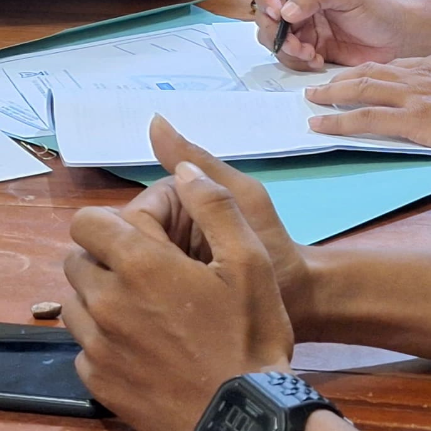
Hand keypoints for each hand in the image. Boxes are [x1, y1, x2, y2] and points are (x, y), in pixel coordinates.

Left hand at [62, 119, 298, 430]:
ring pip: (74, 303)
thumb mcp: (250, 261)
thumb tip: (182, 170)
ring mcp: (96, 344)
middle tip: (146, 273)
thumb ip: (214, 206)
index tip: (144, 237)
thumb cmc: (250, 335)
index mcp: (138, 263)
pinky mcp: (96, 381)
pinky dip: (102, 341)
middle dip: (104, 258)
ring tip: (140, 310)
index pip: (86, 222)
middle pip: (77, 260)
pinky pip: (82, 346)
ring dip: (98, 298)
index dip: (112, 222)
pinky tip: (138, 348)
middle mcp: (104, 300)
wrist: (242, 420)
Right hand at [118, 116, 316, 324]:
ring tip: (172, 303)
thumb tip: (156, 121)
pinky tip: (166, 310)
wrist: (300, 301)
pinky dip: (151, 296)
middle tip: (176, 288)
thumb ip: (202, 165)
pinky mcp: (172, 284)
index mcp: (180, 196)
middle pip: (130, 241)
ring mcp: (168, 255)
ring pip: (133, 266)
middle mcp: (168, 222)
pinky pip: (146, 286)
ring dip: (146, 282)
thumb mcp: (242, 201)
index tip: (169, 264)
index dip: (144, 239)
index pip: (135, 215)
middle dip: (144, 262)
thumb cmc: (276, 249)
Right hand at [250, 0, 419, 69]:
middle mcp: (298, 0)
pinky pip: (288, 57)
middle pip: (264, 13)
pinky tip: (318, 60)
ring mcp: (302, 25)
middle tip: (295, 42)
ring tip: (310, 53)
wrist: (398, 39)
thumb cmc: (380, 8)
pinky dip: (298, 62)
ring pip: (272, 37)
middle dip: (276, 31)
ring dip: (287, 49)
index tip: (278, 13)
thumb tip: (286, 11)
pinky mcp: (308, 47)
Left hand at [305, 55, 430, 155]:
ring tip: (312, 100)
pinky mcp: (413, 120)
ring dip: (332, 96)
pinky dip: (338, 121)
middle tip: (320, 86)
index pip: (393, 66)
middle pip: (370, 73)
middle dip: (341, 79)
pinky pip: (365, 119)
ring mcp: (414, 96)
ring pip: (361, 90)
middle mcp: (420, 74)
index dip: (368, 72)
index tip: (352, 77)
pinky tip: (320, 124)